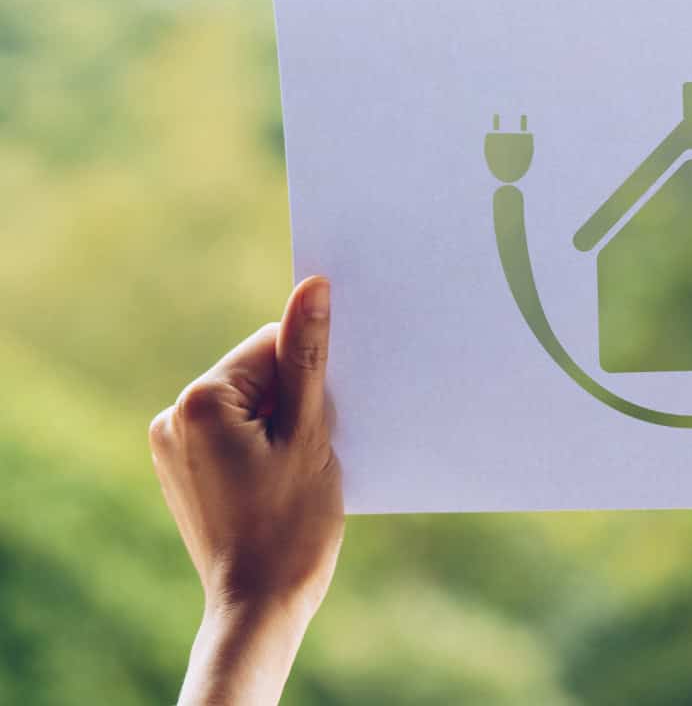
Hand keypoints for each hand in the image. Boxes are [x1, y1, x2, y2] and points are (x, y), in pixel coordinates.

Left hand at [149, 276, 342, 705]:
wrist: (260, 604)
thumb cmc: (292, 522)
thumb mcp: (309, 432)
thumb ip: (307, 355)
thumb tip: (313, 286)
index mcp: (200, 400)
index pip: (271, 345)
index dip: (309, 379)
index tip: (321, 422)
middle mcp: (173, 417)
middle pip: (257, 374)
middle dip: (294, 401)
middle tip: (311, 452)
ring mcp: (172, 447)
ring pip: (249, 404)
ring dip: (282, 425)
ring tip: (293, 473)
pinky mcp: (181, 471)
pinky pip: (233, 434)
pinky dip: (263, 447)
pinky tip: (277, 483)